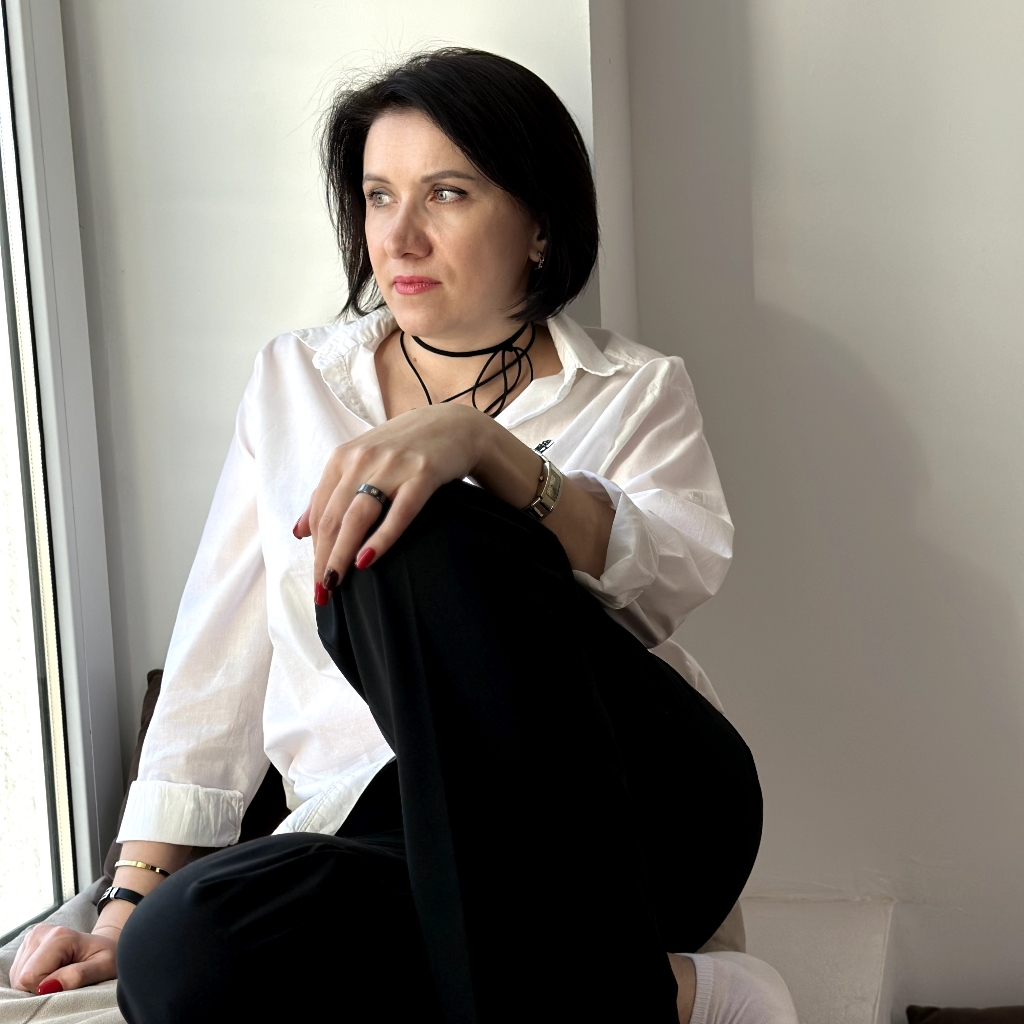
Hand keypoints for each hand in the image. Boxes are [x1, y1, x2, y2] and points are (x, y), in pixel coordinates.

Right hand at [9, 923, 117, 993]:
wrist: (105, 944)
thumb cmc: (108, 956)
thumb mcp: (104, 967)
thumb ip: (78, 976)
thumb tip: (47, 987)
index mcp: (59, 936)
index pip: (31, 976)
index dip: (46, 988)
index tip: (67, 981)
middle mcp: (40, 933)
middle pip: (22, 978)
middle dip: (41, 986)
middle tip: (65, 977)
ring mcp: (31, 938)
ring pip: (18, 978)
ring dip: (37, 983)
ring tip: (61, 973)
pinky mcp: (26, 946)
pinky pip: (18, 975)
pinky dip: (33, 980)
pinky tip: (51, 971)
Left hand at [295, 404, 509, 596]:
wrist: (454, 425)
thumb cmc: (403, 449)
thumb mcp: (361, 463)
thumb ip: (329, 493)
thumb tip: (299, 532)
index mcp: (343, 458)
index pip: (320, 511)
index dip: (315, 548)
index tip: (316, 579)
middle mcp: (363, 459)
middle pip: (334, 517)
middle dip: (324, 558)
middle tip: (323, 593)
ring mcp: (393, 466)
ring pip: (358, 516)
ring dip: (342, 553)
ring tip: (336, 583)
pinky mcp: (424, 474)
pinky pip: (399, 512)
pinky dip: (380, 538)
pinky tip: (367, 560)